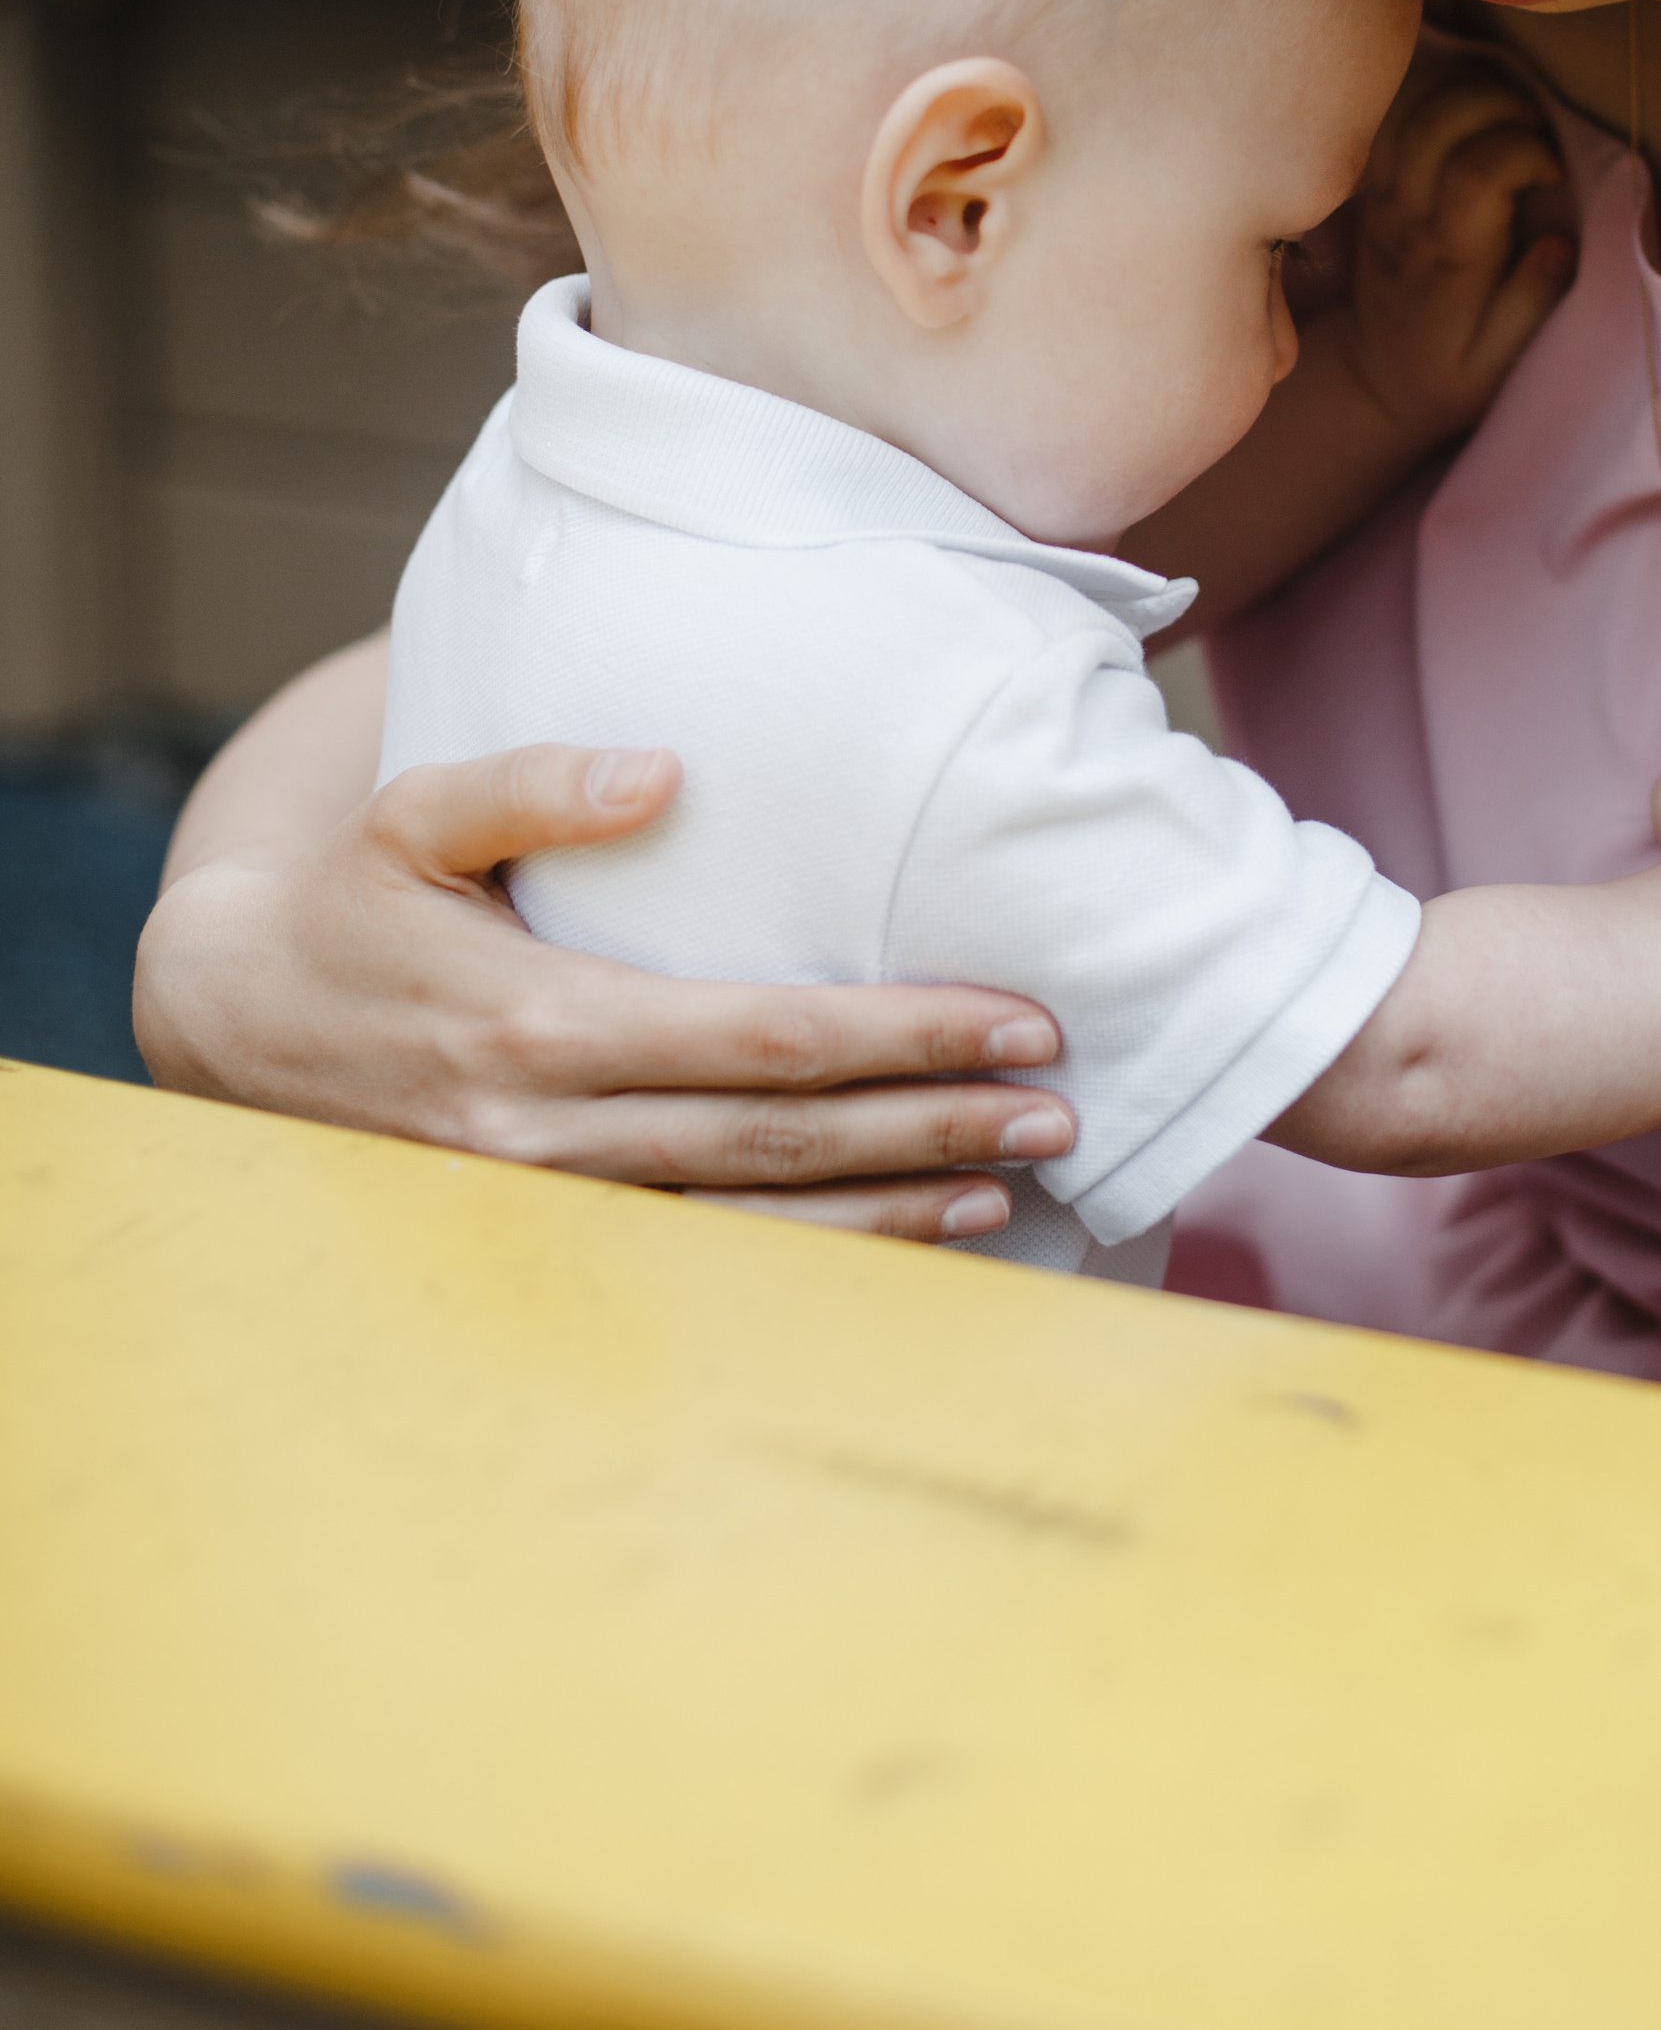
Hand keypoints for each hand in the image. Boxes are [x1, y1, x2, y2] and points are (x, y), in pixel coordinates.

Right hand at [135, 742, 1075, 1240]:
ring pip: (759, 1222)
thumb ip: (532, 783)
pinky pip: (714, 1260)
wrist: (230, 1026)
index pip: (761, 1039)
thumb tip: (662, 769)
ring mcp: (554, 1205)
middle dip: (933, 1124)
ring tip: (1017, 1181)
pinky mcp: (555, 1239)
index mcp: (537, 1022)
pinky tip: (914, 1239)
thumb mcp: (413, 816)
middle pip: (783, 1138)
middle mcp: (552, 1133)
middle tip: (1061, 1105)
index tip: (1015, 1017)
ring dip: (897, 1208)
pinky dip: (823, 1255)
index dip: (899, 1035)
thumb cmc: (351, 904)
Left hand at [1326, 58, 1575, 451]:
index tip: (1555, 169)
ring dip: (1467, 89)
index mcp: (1447, 259)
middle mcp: (1407, 216)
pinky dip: (1434, 87)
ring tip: (1510, 109)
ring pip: (1410, 109)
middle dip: (1499, 105)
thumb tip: (1560, 244)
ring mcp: (1383, 192)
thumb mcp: (1497, 365)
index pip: (1473, 174)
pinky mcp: (1374, 180)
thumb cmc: (1449, 371)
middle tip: (1536, 125)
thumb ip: (1530, 306)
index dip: (1522, 152)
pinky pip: (1393, 112)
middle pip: (1435, 125)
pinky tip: (1473, 99)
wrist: (1373, 375)